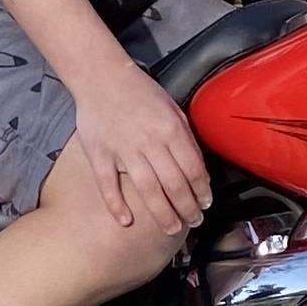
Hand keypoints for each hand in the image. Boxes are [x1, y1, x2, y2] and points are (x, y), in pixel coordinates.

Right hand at [73, 63, 212, 234]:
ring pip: (148, 190)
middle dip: (188, 208)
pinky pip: (109, 185)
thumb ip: (185, 136)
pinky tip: (126, 221)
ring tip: (172, 228)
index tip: (206, 203)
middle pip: (174, 185)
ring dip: (163, 214)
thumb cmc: (139, 92)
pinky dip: (117, 205)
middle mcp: (149, 141)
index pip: (193, 168)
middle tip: (194, 221)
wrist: (102, 77)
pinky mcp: (100, 155)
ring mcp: (123, 150)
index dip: (202, 190)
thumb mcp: (172, 107)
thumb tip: (197, 166)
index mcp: (170, 129)